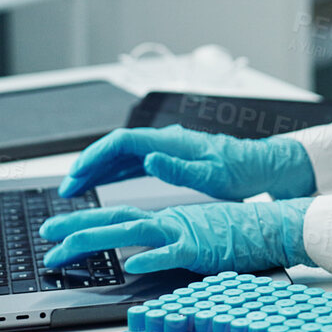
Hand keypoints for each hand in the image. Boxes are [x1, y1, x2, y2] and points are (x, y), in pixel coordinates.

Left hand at [39, 199, 314, 273]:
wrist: (272, 225)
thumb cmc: (237, 234)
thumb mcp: (194, 236)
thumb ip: (166, 242)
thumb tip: (139, 256)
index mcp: (166, 218)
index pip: (118, 218)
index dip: (85, 223)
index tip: (57, 232)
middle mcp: (168, 220)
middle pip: (114, 220)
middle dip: (75, 229)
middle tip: (45, 238)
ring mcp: (183, 232)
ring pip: (132, 232)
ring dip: (96, 240)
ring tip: (67, 251)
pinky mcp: (201, 248)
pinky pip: (173, 253)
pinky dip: (152, 257)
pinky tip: (132, 265)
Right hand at [58, 125, 316, 200]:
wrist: (264, 166)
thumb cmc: (242, 170)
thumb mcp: (213, 175)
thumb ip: (179, 168)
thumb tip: (149, 159)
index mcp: (171, 142)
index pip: (121, 143)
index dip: (95, 157)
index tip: (76, 175)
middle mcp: (165, 141)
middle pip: (116, 148)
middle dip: (88, 165)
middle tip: (67, 188)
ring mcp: (167, 149)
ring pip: (122, 157)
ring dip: (98, 171)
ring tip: (76, 189)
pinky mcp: (171, 159)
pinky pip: (133, 165)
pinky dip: (114, 175)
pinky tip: (103, 187)